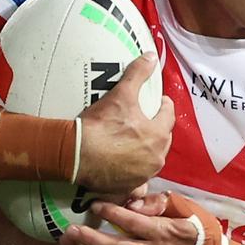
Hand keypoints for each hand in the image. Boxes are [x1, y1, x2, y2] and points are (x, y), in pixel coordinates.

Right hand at [76, 53, 173, 196]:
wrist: (77, 155)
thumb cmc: (100, 126)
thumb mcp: (121, 94)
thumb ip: (138, 73)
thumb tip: (151, 57)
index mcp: (158, 134)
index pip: (168, 115)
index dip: (162, 105)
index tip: (157, 102)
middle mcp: (156, 157)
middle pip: (162, 138)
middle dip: (155, 128)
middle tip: (142, 120)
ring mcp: (143, 175)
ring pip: (150, 159)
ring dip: (145, 151)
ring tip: (131, 142)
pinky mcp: (128, 187)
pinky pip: (136, 180)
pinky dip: (133, 174)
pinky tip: (123, 167)